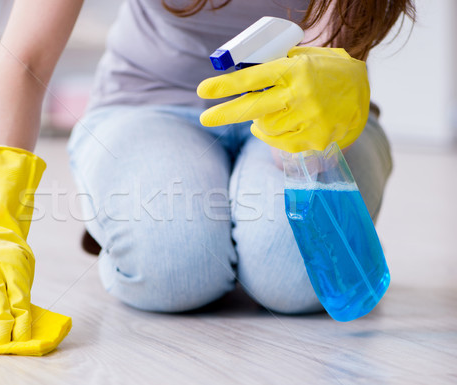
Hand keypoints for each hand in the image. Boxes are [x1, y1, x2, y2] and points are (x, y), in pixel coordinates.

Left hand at [197, 47, 369, 152]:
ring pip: (266, 128)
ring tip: (274, 111)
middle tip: (206, 119)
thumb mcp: (300, 59)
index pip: (253, 79)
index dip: (226, 86)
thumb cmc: (324, 71)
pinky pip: (281, 143)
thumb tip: (239, 79)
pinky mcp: (316, 139)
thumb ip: (274, 68)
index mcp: (294, 70)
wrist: (362, 90)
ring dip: (261, 122)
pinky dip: (274, 136)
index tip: (204, 90)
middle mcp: (301, 95)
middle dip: (225, 114)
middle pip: (253, 109)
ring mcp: (309, 120)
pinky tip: (281, 126)